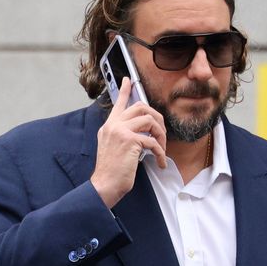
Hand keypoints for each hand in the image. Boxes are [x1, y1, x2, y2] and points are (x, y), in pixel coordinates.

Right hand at [90, 78, 166, 207]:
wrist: (104, 185)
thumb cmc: (111, 172)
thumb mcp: (113, 149)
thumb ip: (123, 137)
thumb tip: (142, 134)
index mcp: (109, 126)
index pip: (117, 103)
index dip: (125, 90)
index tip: (129, 80)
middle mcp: (113, 125)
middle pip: (141, 108)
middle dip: (157, 119)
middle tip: (162, 134)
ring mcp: (121, 131)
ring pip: (150, 121)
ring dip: (161, 136)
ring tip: (161, 150)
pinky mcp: (130, 141)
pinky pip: (153, 141)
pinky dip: (160, 153)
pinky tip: (160, 162)